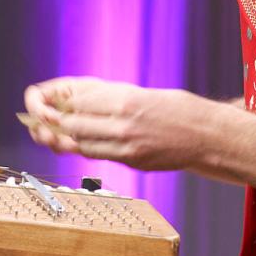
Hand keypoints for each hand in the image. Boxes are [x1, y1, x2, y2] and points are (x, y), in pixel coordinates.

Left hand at [22, 76, 210, 170]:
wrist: (209, 136)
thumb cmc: (180, 110)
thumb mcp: (145, 94)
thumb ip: (115, 98)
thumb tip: (84, 100)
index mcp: (127, 99)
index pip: (79, 100)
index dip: (62, 101)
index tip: (53, 100)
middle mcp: (124, 123)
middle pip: (75, 123)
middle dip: (57, 121)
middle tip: (46, 119)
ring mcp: (127, 145)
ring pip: (83, 143)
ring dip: (69, 138)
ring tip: (61, 132)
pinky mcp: (133, 161)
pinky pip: (100, 156)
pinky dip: (87, 149)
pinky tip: (84, 144)